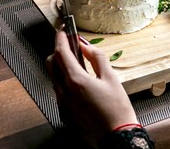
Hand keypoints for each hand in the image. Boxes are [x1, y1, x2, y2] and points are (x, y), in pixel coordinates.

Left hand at [46, 30, 138, 144]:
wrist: (117, 138)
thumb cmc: (117, 109)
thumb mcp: (111, 78)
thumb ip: (96, 57)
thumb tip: (85, 45)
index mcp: (76, 80)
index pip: (60, 52)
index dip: (60, 38)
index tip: (62, 30)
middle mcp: (64, 92)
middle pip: (52, 63)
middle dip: (58, 51)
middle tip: (70, 46)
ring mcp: (62, 104)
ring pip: (54, 78)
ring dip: (61, 67)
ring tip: (78, 65)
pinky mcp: (64, 113)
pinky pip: (59, 92)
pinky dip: (64, 82)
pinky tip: (79, 84)